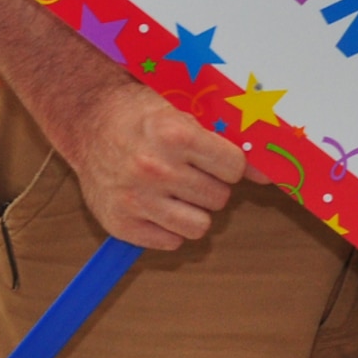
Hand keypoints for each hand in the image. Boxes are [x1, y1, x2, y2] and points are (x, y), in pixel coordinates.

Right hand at [55, 77, 248, 249]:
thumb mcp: (186, 115)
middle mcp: (156, 169)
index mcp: (176, 135)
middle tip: (195, 173)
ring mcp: (136, 199)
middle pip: (218, 198)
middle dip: (213, 186)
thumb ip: (227, 144)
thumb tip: (267, 174)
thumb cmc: (142, 114)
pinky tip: (160, 205)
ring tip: (181, 192)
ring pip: (199, 226)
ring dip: (196, 211)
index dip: (231, 165)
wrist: (90, 122)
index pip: (233, 167)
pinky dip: (170, 228)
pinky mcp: (120, 224)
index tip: (221, 161)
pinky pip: (170, 242)